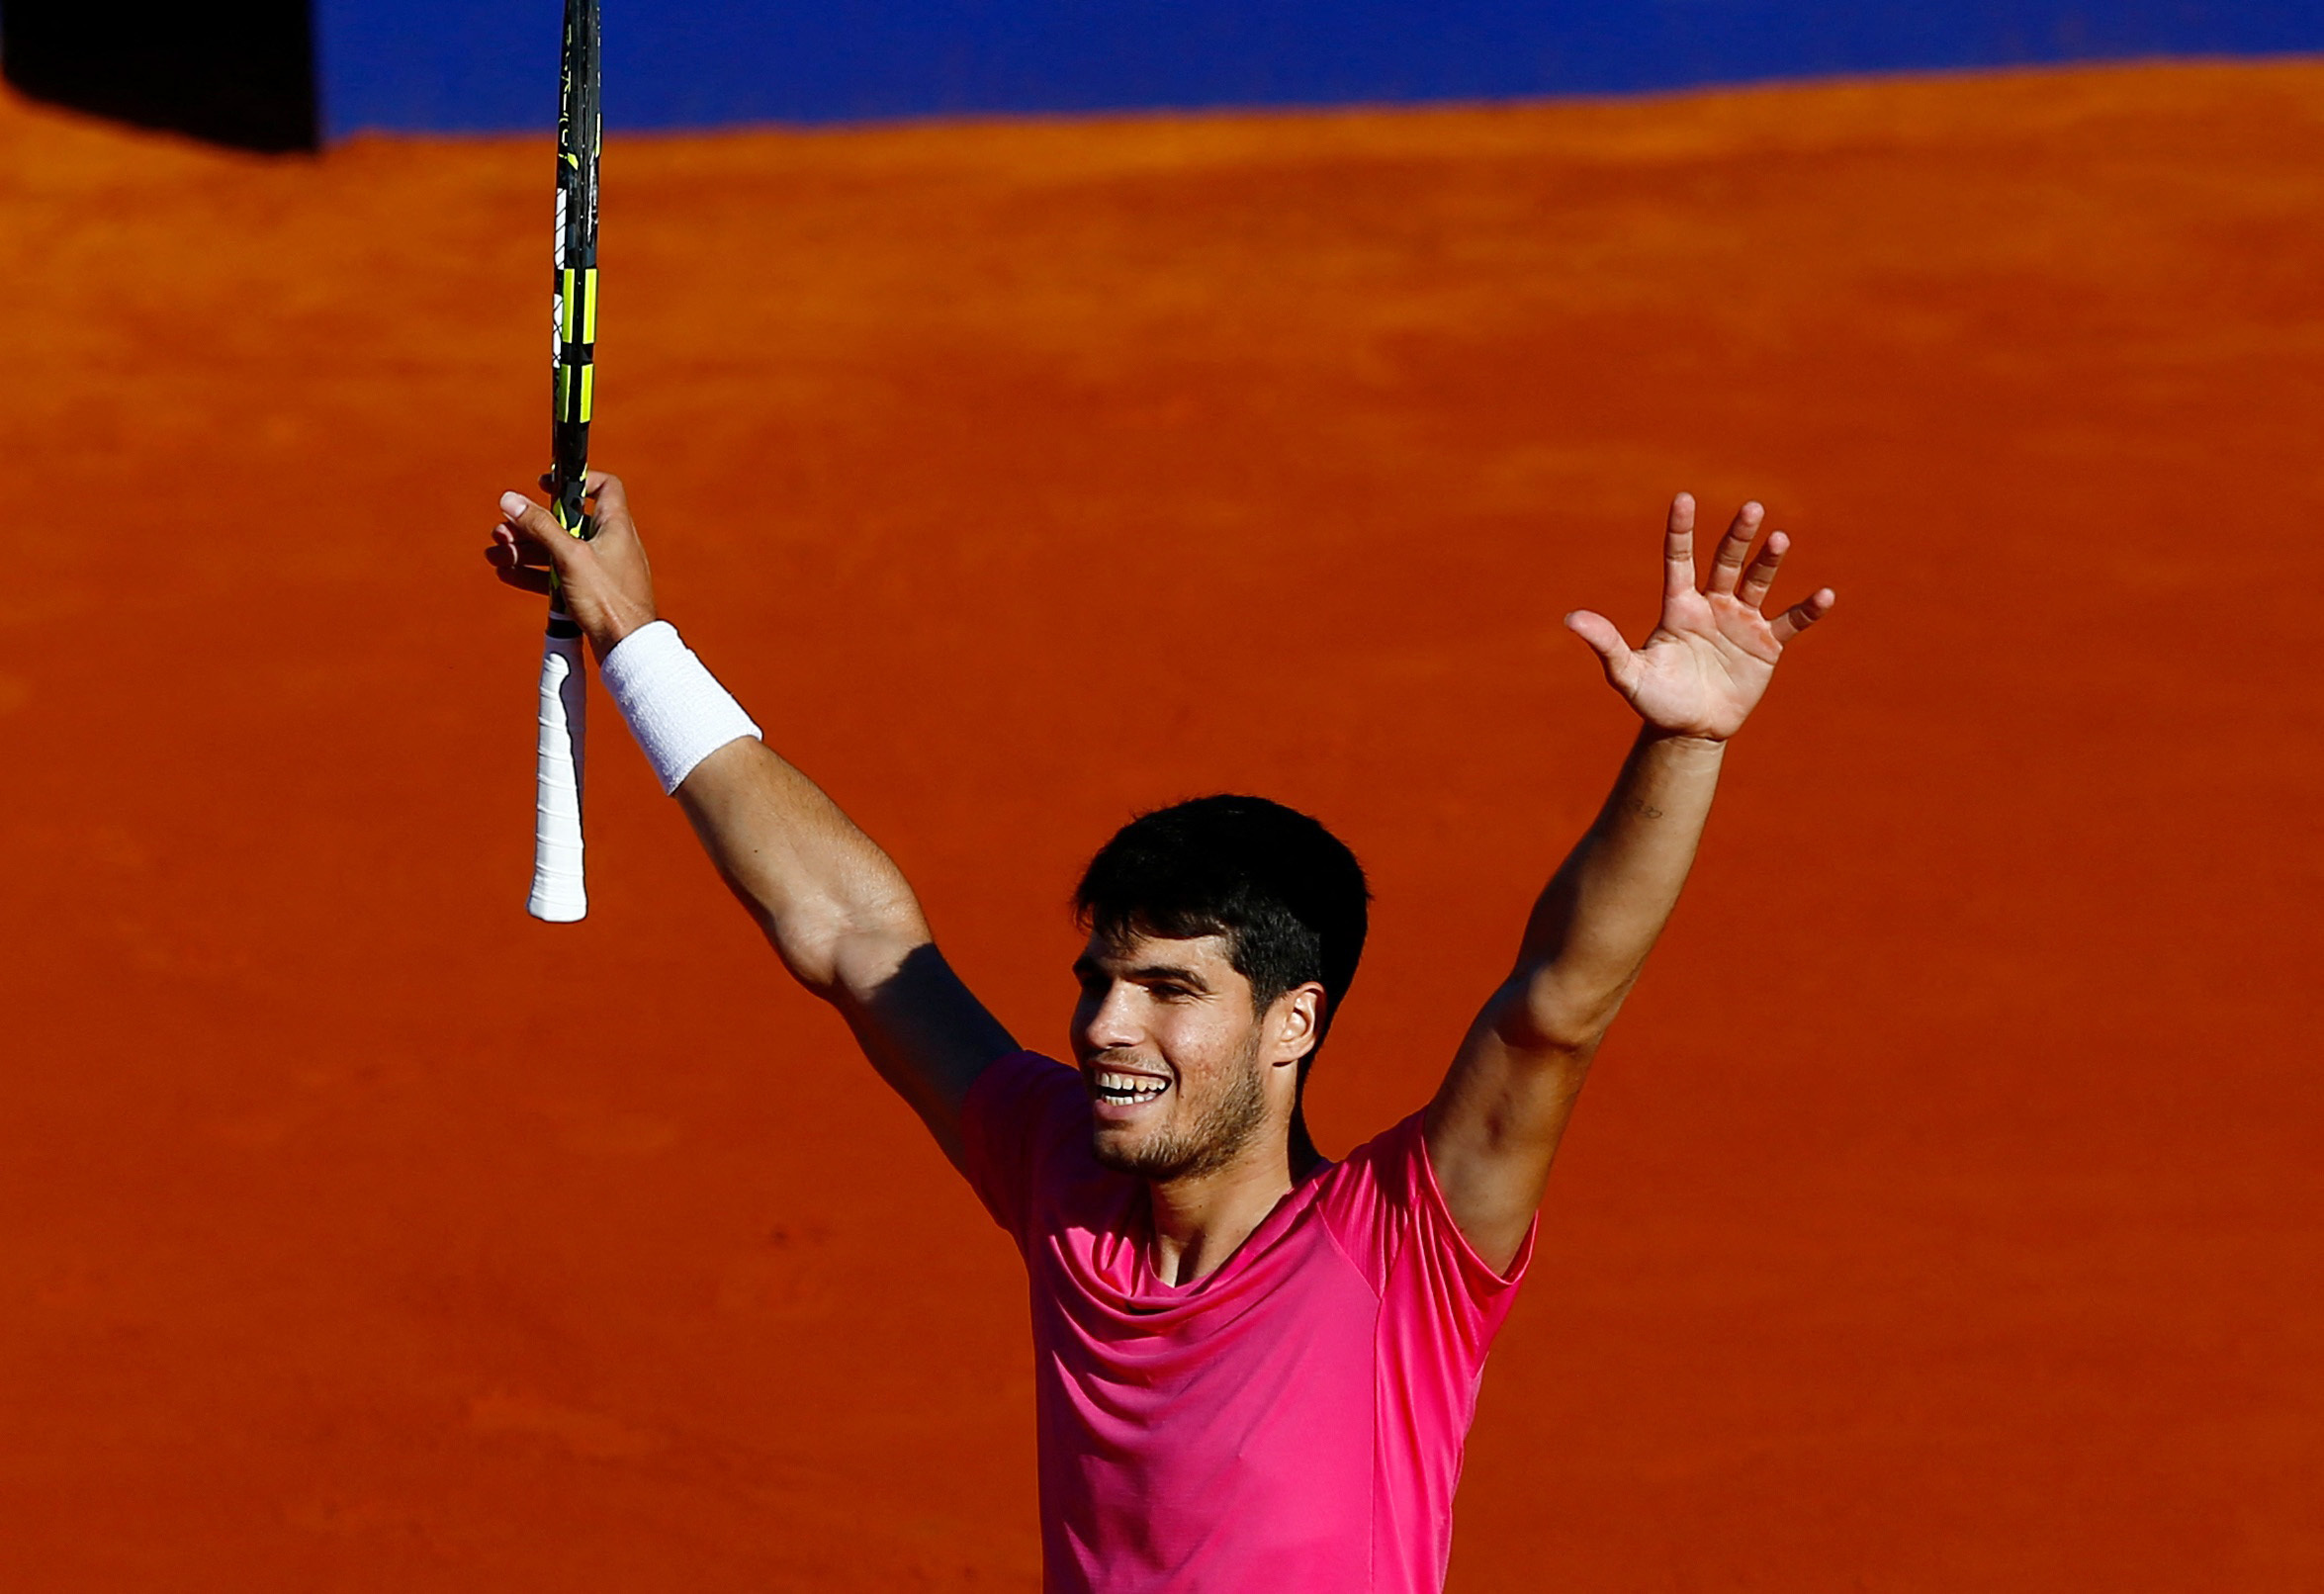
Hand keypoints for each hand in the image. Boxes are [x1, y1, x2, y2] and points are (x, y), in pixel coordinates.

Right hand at [484, 470, 658, 660]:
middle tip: (503, 530)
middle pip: (566, 522)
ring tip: (496, 553)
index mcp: (614, 525)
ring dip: (526, 550)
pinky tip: (507, 573)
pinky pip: (559, 575)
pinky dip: (536, 573)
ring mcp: (600, 568)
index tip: (547, 485)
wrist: (627, 646)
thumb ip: (541, 526)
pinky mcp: (591, 591)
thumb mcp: (570, 556)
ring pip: (557, 550)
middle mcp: (609, 542)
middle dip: (531, 525)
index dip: (576, 480)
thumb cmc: (609, 599)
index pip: (603, 486)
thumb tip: (512, 500)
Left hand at [1565, 494, 1834, 741]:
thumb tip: (1571, 619)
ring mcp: (1741, 622)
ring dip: (1769, 562)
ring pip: (1758, 582)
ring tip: (1779, 539)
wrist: (1690, 730)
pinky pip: (1790, 622)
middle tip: (1751, 509)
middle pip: (1726, 562)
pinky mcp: (1766, 645)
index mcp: (1679, 606)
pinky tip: (1825, 596)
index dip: (1681, 530)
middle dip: (1738, 536)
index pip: (1679, 560)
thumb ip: (1606, 644)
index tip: (1683, 498)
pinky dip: (1808, 610)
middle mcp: (1712, 605)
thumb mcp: (1628, 674)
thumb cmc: (1656, 700)